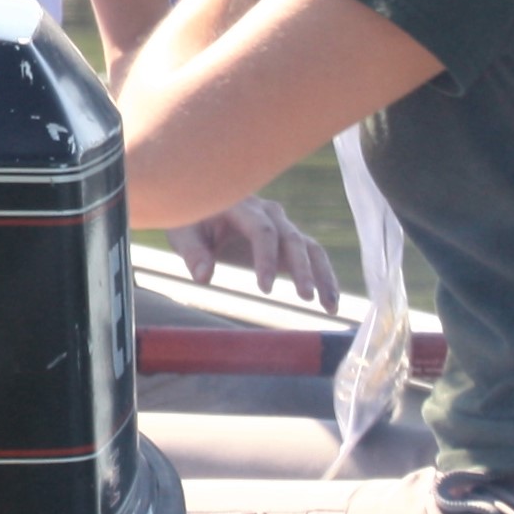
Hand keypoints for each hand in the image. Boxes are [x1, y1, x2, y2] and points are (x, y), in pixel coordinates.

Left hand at [166, 194, 340, 305]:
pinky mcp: (287, 240)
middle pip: (291, 239)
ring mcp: (281, 225)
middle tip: (305, 298)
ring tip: (331, 307)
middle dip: (301, 269)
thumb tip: (203, 278)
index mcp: (242, 206)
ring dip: (322, 275)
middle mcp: (268, 212)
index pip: (262, 231)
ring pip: (309, 247)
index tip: (264, 289)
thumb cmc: (189, 218)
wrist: (201, 206)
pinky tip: (330, 303)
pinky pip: (311, 256)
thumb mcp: (182, 232)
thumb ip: (192, 253)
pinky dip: (323, 277)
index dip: (266, 258)